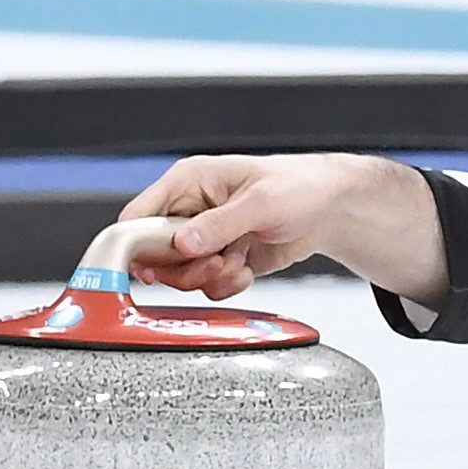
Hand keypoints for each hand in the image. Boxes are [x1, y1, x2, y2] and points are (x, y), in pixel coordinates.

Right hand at [119, 152, 449, 304]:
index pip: (137, 217)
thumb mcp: (261, 202)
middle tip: (216, 263)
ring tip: (237, 263)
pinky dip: (227, 284)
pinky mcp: (220, 260)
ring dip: (209, 277)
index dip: (135, 247)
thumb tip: (182, 243)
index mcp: (187, 182)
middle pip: (154, 255)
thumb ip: (220, 223)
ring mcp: (204, 238)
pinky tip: (247, 268)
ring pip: (179, 275)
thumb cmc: (301, 187)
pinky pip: (207, 286)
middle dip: (185, 268)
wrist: (333, 209)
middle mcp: (189, 211)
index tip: (150, 271)